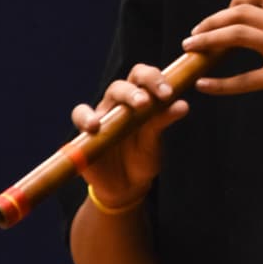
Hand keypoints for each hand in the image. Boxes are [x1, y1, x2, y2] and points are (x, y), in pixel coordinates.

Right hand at [71, 65, 188, 208]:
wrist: (125, 186)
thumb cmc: (142, 157)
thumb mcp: (153, 141)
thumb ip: (162, 121)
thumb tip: (182, 104)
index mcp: (138, 100)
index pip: (142, 77)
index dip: (153, 78)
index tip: (168, 93)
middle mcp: (118, 104)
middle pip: (122, 85)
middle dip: (135, 90)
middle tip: (147, 102)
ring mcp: (101, 116)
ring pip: (106, 97)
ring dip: (119, 99)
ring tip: (134, 108)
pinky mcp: (85, 132)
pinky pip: (80, 116)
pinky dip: (86, 117)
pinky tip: (95, 126)